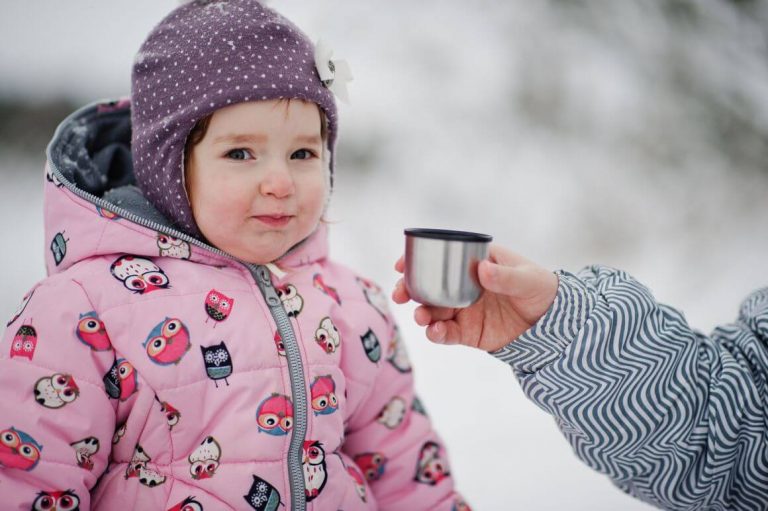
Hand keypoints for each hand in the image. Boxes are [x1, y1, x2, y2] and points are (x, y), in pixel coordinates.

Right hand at [392, 244, 558, 351]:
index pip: (439, 258)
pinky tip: (435, 333)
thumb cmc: (540, 289)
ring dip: (421, 313)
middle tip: (401, 295)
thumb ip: (505, 276)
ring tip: (422, 317)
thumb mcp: (527, 279)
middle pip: (427, 286)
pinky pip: (445, 334)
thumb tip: (482, 270)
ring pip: (432, 311)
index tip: (402, 264)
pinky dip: (436, 334)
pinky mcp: (467, 333)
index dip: (416, 260)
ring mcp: (463, 310)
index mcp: (472, 263)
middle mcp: (462, 286)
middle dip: (409, 289)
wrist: (553, 324)